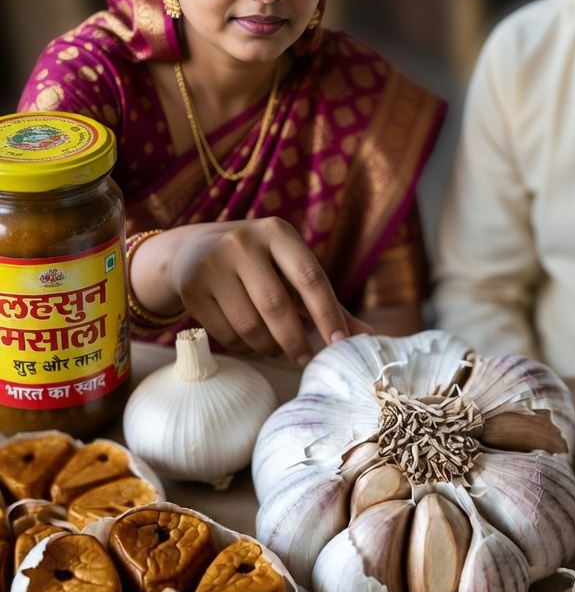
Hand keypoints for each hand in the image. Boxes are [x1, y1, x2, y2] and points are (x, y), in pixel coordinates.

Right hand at [131, 218, 370, 359]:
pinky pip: (227, 335)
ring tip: (277, 348)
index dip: (327, 314)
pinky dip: (245, 348)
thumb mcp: (291, 271)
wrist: (190, 252)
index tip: (339, 344)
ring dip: (269, 347)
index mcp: (277, 232)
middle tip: (306, 359)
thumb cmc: (259, 265)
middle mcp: (243, 242)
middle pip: (276, 306)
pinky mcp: (193, 290)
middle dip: (296, 341)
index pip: (310, 277)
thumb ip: (327, 302)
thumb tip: (366, 337)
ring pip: (250, 326)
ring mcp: (213, 265)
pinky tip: (251, 342)